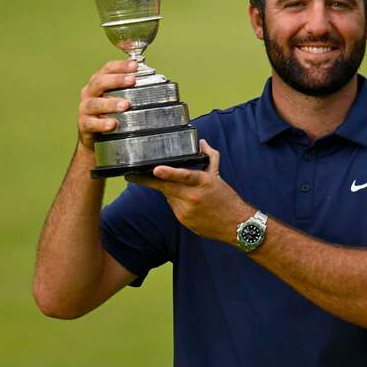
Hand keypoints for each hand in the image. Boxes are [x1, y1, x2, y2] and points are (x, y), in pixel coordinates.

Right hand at [77, 60, 136, 152]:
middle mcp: (90, 93)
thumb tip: (155, 82)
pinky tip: (113, 124)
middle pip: (99, 82)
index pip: (107, 69)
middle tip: (132, 80)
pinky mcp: (84, 124)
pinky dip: (102, 124)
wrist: (95, 137)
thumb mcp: (118, 97)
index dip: (121, 66)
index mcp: (98, 83)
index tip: (135, 65)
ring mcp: (85, 109)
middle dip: (117, 80)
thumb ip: (131, 89)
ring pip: (95, 103)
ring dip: (111, 103)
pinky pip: (91, 123)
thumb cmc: (110, 113)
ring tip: (126, 105)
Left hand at [128, 140, 252, 243]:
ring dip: (169, 190)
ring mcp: (186, 210)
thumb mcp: (218, 176)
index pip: (184, 176)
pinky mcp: (183, 220)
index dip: (168, 173)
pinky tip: (185, 201)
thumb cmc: (227, 198)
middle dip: (147, 181)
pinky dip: (175, 201)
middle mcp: (193, 197)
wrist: (235, 225)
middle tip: (131, 176)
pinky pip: (172, 206)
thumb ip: (210, 156)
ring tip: (181, 190)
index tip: (155, 169)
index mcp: (203, 183)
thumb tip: (202, 142)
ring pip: (168, 196)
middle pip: (165, 188)